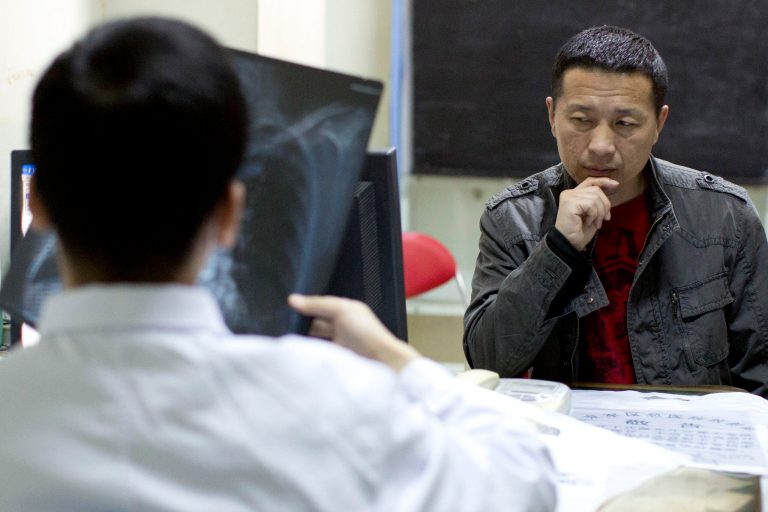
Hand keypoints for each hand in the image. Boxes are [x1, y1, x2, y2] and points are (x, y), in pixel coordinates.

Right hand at [288, 294, 419, 370]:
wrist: (379, 363)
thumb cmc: (366, 333)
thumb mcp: (341, 310)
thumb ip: (317, 304)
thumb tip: (292, 299)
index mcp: (346, 310)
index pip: (320, 304)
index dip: (305, 304)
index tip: (286, 306)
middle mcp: (341, 325)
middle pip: (315, 320)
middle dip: (302, 321)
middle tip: (282, 321)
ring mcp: (337, 342)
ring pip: (314, 336)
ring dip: (302, 336)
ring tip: (285, 334)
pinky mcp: (333, 358)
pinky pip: (316, 351)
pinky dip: (307, 349)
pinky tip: (295, 348)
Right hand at [555, 177, 618, 250]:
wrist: (569, 244)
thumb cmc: (580, 232)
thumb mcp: (593, 213)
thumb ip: (599, 200)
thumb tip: (614, 185)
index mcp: (574, 194)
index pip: (590, 181)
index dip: (604, 181)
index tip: (616, 185)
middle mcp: (569, 193)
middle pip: (596, 190)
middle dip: (605, 205)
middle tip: (604, 219)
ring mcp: (569, 197)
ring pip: (595, 197)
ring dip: (600, 213)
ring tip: (595, 223)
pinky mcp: (570, 202)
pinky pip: (591, 204)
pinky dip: (594, 215)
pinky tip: (588, 223)